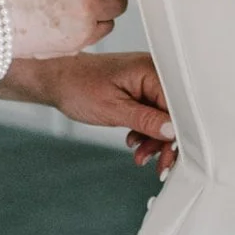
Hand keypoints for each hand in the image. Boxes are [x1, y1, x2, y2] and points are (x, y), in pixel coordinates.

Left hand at [12, 53, 176, 174]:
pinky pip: (151, 113)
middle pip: (173, 112)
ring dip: (153, 139)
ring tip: (140, 155)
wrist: (56, 78)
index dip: (177, 133)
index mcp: (150, 70)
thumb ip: (145, 121)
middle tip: (159, 164)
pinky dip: (145, 131)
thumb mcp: (113, 109)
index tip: (171, 155)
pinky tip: (134, 142)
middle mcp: (153, 72)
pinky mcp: (139, 89)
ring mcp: (146, 80)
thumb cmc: (78, 86)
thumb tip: (173, 132)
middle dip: (165, 140)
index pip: (178, 105)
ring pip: (162, 116)